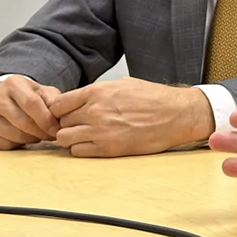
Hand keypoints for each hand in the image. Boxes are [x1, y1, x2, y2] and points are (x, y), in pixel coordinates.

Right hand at [0, 75, 60, 149]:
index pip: (32, 104)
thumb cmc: (29, 96)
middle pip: (24, 122)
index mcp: (12, 83)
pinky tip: (23, 138)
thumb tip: (62, 116)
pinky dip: (18, 145)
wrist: (4, 100)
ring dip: (32, 139)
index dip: (47, 120)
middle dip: (42, 132)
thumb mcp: (43, 92)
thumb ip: (54, 101)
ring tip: (38, 135)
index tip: (57, 130)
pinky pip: (4, 145)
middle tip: (51, 135)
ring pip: (15, 136)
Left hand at [50, 77, 213, 156]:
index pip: (59, 103)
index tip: (66, 113)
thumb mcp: (124, 84)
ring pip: (65, 139)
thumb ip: (99, 91)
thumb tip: (82, 99)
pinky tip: (94, 144)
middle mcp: (95, 110)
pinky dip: (82, 149)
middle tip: (78, 125)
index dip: (60, 110)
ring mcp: (100, 131)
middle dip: (67, 123)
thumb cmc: (155, 98)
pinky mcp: (108, 149)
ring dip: (72, 138)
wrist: (177, 114)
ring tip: (85, 135)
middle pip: (61, 121)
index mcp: (98, 91)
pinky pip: (78, 152)